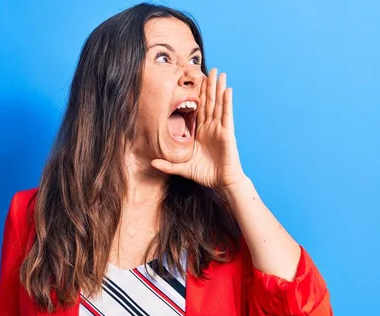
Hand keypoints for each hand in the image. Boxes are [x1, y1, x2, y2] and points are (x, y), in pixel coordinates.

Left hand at [151, 69, 247, 190]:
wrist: (222, 183)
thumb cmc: (205, 175)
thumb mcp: (182, 168)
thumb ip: (168, 165)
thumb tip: (151, 163)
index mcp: (200, 132)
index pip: (198, 110)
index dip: (197, 95)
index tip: (194, 82)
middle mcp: (210, 128)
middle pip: (209, 102)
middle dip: (209, 86)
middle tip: (209, 69)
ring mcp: (220, 129)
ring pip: (218, 104)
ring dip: (218, 88)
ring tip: (219, 73)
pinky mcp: (227, 133)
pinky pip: (227, 114)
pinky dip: (227, 102)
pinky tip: (227, 89)